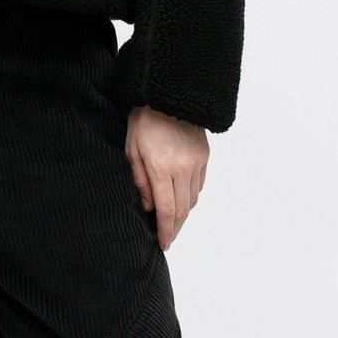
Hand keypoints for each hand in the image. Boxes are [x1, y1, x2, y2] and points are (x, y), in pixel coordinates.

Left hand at [124, 106, 208, 250]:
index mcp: (162, 168)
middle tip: (168, 238)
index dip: (165, 231)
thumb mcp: (132, 149)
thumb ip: (140, 180)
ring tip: (172, 220)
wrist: (168, 93)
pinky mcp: (205, 156)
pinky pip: (199, 185)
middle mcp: (183, 168)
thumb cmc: (144, 119)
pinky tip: (181, 198)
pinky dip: (191, 196)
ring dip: (183, 213)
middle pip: (182, 210)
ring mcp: (197, 162)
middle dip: (175, 227)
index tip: (164, 244)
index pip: (166, 210)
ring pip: (192, 199)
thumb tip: (148, 206)